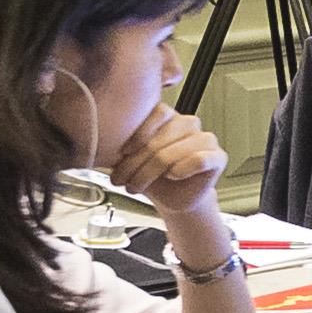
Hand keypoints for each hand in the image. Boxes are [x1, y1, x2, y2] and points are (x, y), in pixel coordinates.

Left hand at [110, 104, 232, 225]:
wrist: (175, 200)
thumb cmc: (155, 177)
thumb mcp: (131, 159)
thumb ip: (118, 147)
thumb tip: (92, 139)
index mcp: (169, 117)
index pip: (156, 112)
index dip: (137, 133)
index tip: (123, 152)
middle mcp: (188, 124)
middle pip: (161, 138)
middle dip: (137, 163)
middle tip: (123, 180)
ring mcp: (206, 139)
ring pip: (176, 151)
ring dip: (152, 172)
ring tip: (139, 185)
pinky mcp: (218, 157)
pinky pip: (199, 159)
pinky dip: (182, 169)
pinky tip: (173, 176)